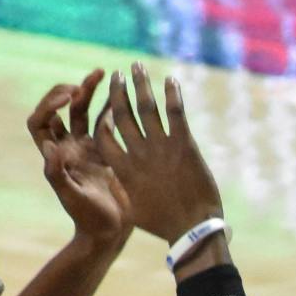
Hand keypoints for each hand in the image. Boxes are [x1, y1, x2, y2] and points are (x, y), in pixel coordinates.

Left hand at [28, 70, 131, 250]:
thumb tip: (50, 148)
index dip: (48, 105)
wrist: (111, 231)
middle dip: (68, 91)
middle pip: (59, 109)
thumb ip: (58, 174)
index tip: (68, 98)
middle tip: (84, 84)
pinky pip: (107, 122)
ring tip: (103, 72)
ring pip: (83, 111)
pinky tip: (122, 94)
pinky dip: (111, 106)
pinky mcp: (107, 151)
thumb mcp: (72, 198)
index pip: (40, 121)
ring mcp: (87, 148)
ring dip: (89, 91)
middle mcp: (68, 147)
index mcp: (55, 155)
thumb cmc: (89, 219)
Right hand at [96, 62, 224, 242]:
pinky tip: (170, 79)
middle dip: (117, 91)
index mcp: (122, 169)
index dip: (102, 116)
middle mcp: (138, 154)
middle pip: (122, 114)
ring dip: (140, 84)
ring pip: (146, 107)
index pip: (104, 135)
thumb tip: (113, 179)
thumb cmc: (163, 224)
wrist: (192, 230)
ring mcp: (161, 148)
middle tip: (116, 74)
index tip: (102, 103)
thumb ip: (122, 189)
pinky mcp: (184, 145)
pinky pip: (175, 112)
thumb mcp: (133, 210)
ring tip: (136, 66)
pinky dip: (171, 94)